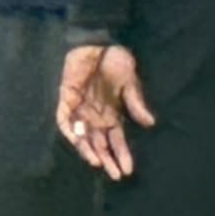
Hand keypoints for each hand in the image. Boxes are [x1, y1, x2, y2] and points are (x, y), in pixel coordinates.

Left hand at [56, 44, 155, 179]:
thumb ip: (136, 101)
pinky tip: (77, 139)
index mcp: (112, 114)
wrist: (97, 41)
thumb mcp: (130, 82)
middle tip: (113, 174)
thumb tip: (150, 122)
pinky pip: (64, 117)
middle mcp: (95, 115)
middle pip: (99, 143)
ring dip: (88, 149)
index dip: (122, 154)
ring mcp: (80, 107)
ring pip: (82, 135)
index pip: (116, 140)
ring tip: (97, 161)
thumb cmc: (116, 61)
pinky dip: (69, 129)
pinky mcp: (66, 96)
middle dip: (106, 159)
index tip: (127, 170)